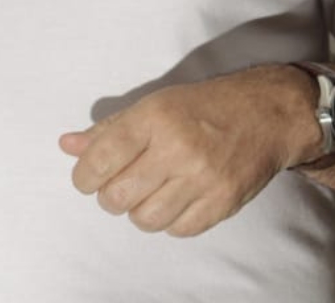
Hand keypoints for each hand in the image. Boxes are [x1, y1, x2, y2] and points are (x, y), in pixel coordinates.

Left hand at [57, 66, 321, 237]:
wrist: (267, 113)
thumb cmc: (205, 106)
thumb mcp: (154, 105)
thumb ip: (109, 130)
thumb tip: (67, 146)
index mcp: (155, 117)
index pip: (100, 159)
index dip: (84, 176)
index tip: (88, 178)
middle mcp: (178, 148)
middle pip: (117, 197)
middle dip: (110, 197)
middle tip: (120, 185)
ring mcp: (203, 178)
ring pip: (145, 219)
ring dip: (139, 211)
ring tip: (150, 193)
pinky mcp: (223, 202)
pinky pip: (178, 230)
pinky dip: (170, 221)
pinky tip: (176, 200)